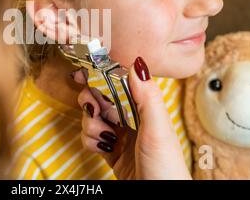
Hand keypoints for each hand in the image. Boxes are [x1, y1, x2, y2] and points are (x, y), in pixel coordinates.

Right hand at [73, 57, 191, 179]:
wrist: (158, 199)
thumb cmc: (167, 169)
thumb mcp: (158, 129)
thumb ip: (147, 97)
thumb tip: (137, 63)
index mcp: (145, 108)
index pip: (119, 83)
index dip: (100, 76)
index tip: (82, 73)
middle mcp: (132, 118)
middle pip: (101, 99)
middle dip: (91, 103)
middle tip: (92, 109)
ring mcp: (120, 135)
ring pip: (93, 118)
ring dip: (91, 126)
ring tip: (104, 138)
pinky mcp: (111, 151)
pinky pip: (91, 137)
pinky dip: (91, 141)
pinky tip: (102, 148)